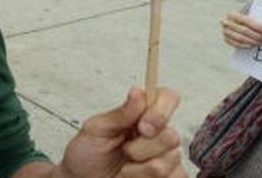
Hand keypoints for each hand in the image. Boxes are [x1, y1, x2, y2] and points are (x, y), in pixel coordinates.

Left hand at [59, 87, 185, 177]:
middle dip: (142, 147)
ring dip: (140, 168)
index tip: (142, 126)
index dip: (160, 111)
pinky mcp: (169, 177)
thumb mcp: (96, 130)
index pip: (167, 99)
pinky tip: (134, 176)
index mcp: (140, 116)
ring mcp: (165, 158)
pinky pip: (174, 177)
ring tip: (126, 167)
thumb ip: (120, 113)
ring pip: (169, 160)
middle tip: (125, 151)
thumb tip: (138, 93)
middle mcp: (157, 135)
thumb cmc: (87, 155)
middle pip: (171, 135)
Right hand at [221, 12, 261, 48]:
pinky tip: (253, 45)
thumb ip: (256, 18)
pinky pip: (237, 44)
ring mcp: (225, 32)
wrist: (237, 23)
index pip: (246, 21)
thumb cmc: (246, 20)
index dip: (257, 26)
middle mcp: (227, 23)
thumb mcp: (250, 15)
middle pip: (244, 30)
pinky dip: (246, 45)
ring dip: (252, 41)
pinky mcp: (227, 39)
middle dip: (256, 35)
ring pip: (240, 38)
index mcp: (233, 15)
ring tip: (260, 42)